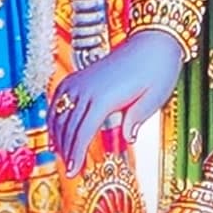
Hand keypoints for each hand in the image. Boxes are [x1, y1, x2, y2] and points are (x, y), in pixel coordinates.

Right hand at [51, 26, 185, 167]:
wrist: (153, 40)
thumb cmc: (158, 70)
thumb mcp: (155, 97)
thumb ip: (137, 118)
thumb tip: (127, 139)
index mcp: (105, 97)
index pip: (83, 133)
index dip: (77, 154)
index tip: (74, 172)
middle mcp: (87, 88)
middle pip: (69, 127)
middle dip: (67, 151)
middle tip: (70, 171)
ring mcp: (81, 80)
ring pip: (60, 113)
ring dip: (58, 136)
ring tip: (62, 156)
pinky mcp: (80, 75)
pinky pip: (59, 98)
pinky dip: (54, 116)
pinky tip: (56, 130)